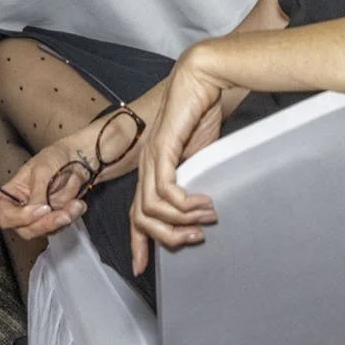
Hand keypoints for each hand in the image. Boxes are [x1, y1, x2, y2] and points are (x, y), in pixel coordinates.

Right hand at [0, 138, 101, 242]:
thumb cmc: (53, 158)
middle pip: (26, 230)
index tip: (42, 209)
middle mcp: (22, 209)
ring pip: (46, 230)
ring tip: (76, 204)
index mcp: (11, 194)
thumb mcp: (42, 170)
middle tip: (64, 214)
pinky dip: (71, 217)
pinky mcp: (54, 219)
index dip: (21, 218)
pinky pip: (61, 227)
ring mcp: (39, 216)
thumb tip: (36, 210)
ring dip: (63, 219)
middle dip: (47, 223)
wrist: (75, 158)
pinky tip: (78, 205)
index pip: (5, 216)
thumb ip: (37, 192)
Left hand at [129, 46, 227, 275]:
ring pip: (151, 208)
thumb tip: (202, 209)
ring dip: (182, 219)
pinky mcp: (162, 147)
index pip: (136, 212)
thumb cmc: (202, 111)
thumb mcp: (199, 156)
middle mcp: (144, 164)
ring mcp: (150, 156)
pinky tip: (203, 201)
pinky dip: (183, 203)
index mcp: (151, 167)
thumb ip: (194, 181)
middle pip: (141, 217)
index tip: (142, 266)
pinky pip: (164, 189)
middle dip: (167, 238)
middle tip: (195, 239)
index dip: (138, 241)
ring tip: (208, 216)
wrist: (204, 78)